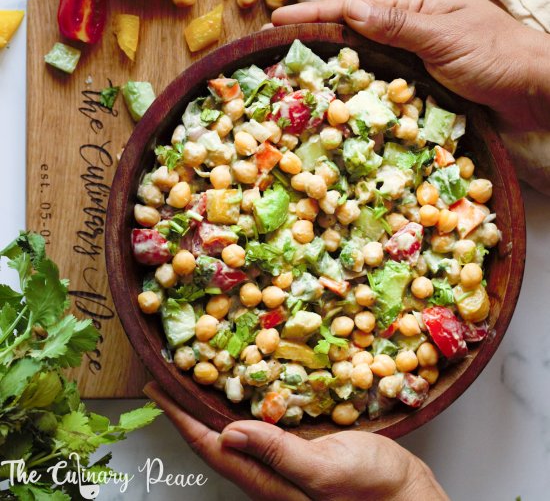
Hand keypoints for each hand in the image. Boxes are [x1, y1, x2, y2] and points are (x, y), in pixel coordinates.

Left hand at [145, 382, 448, 500]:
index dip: (180, 416)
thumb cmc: (369, 486)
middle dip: (185, 408)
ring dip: (206, 404)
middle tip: (166, 379)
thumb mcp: (324, 469)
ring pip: (230, 429)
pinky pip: (255, 424)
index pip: (209, 444)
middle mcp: (265, 470)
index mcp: (265, 480)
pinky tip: (239, 391)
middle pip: (212, 437)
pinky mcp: (295, 446)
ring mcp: (279, 458)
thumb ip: (278, 452)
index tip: (157, 389)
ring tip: (190, 380)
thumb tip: (228, 432)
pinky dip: (238, 404)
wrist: (401, 492)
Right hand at [272, 0, 549, 131]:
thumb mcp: (445, 36)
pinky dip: (356, 87)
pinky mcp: (417, 86)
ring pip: (362, 57)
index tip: (278, 21)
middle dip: (316, 33)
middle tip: (280, 44)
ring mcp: (411, 59)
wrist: (533, 92)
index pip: (354, 7)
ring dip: (332, 62)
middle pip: (352, 29)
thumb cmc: (496, 57)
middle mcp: (407, 31)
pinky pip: (378, 83)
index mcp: (413, 8)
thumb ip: (399, 24)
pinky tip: (340, 96)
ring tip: (299, 70)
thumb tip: (350, 9)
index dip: (315, 14)